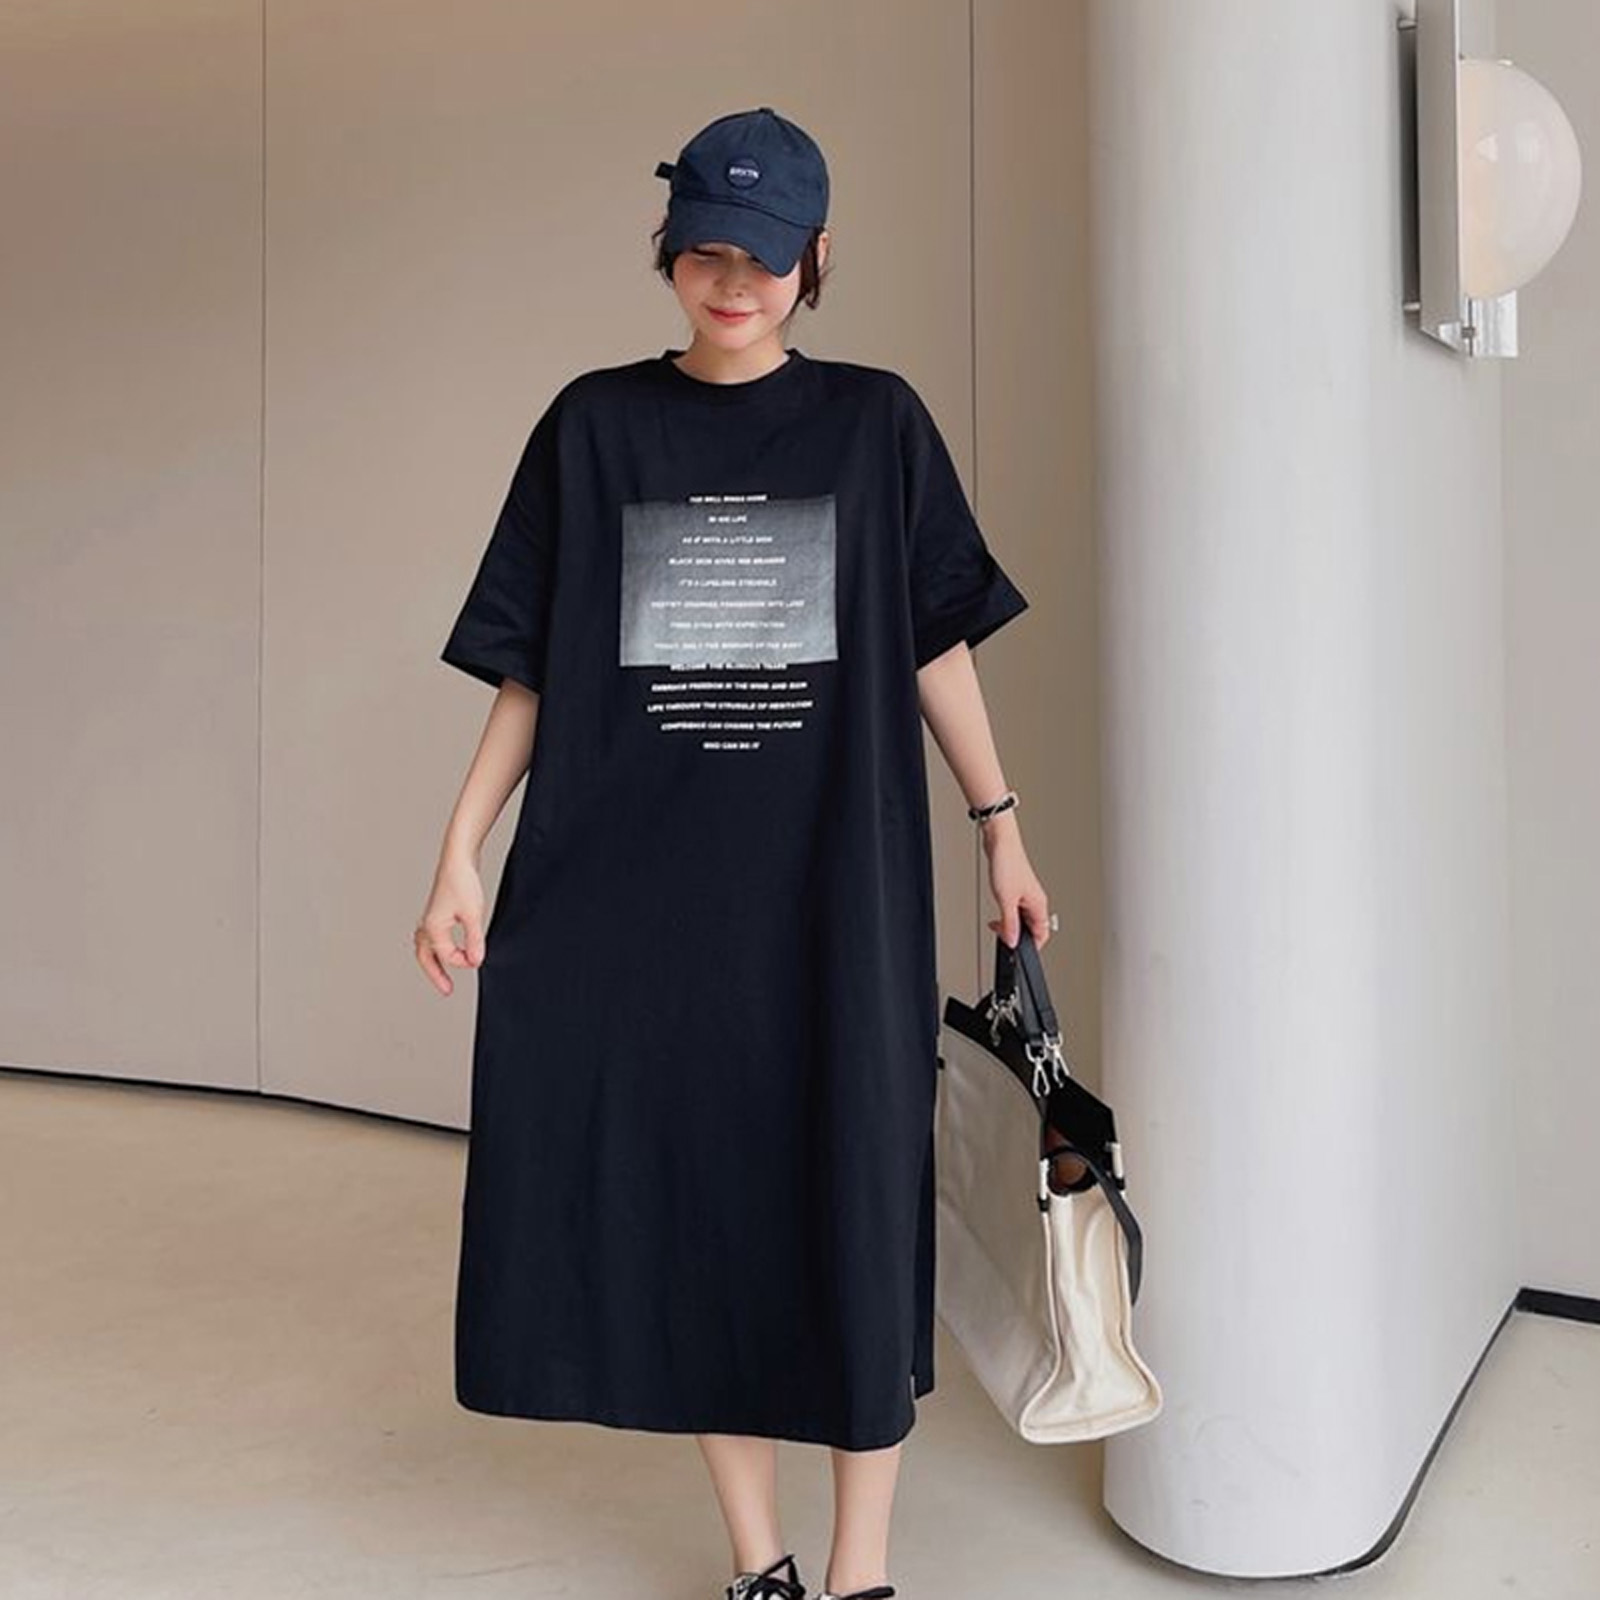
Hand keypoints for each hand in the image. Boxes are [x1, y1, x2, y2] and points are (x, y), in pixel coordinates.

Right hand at [414, 852, 487, 996]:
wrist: (458, 858)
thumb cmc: (463, 882)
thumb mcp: (473, 914)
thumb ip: (474, 941)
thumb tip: (475, 962)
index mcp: (432, 927)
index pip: (446, 956)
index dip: (464, 961)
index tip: (479, 959)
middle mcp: (426, 924)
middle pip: (425, 957)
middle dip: (435, 974)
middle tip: (446, 989)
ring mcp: (429, 918)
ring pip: (425, 947)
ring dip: (433, 961)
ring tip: (442, 974)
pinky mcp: (435, 912)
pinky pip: (430, 937)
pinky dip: (436, 948)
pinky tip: (447, 947)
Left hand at [980, 814, 1051, 950]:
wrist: (1000, 843)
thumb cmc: (1007, 864)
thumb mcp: (1006, 900)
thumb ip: (1009, 923)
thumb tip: (1012, 940)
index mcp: (1039, 904)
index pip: (1042, 934)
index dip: (1031, 946)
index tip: (1016, 949)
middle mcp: (1035, 900)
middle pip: (1031, 927)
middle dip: (1016, 934)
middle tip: (1001, 933)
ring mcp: (1026, 894)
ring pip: (1022, 918)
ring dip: (1010, 923)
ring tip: (997, 921)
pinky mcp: (1016, 888)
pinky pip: (1014, 908)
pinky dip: (1006, 913)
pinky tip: (998, 909)